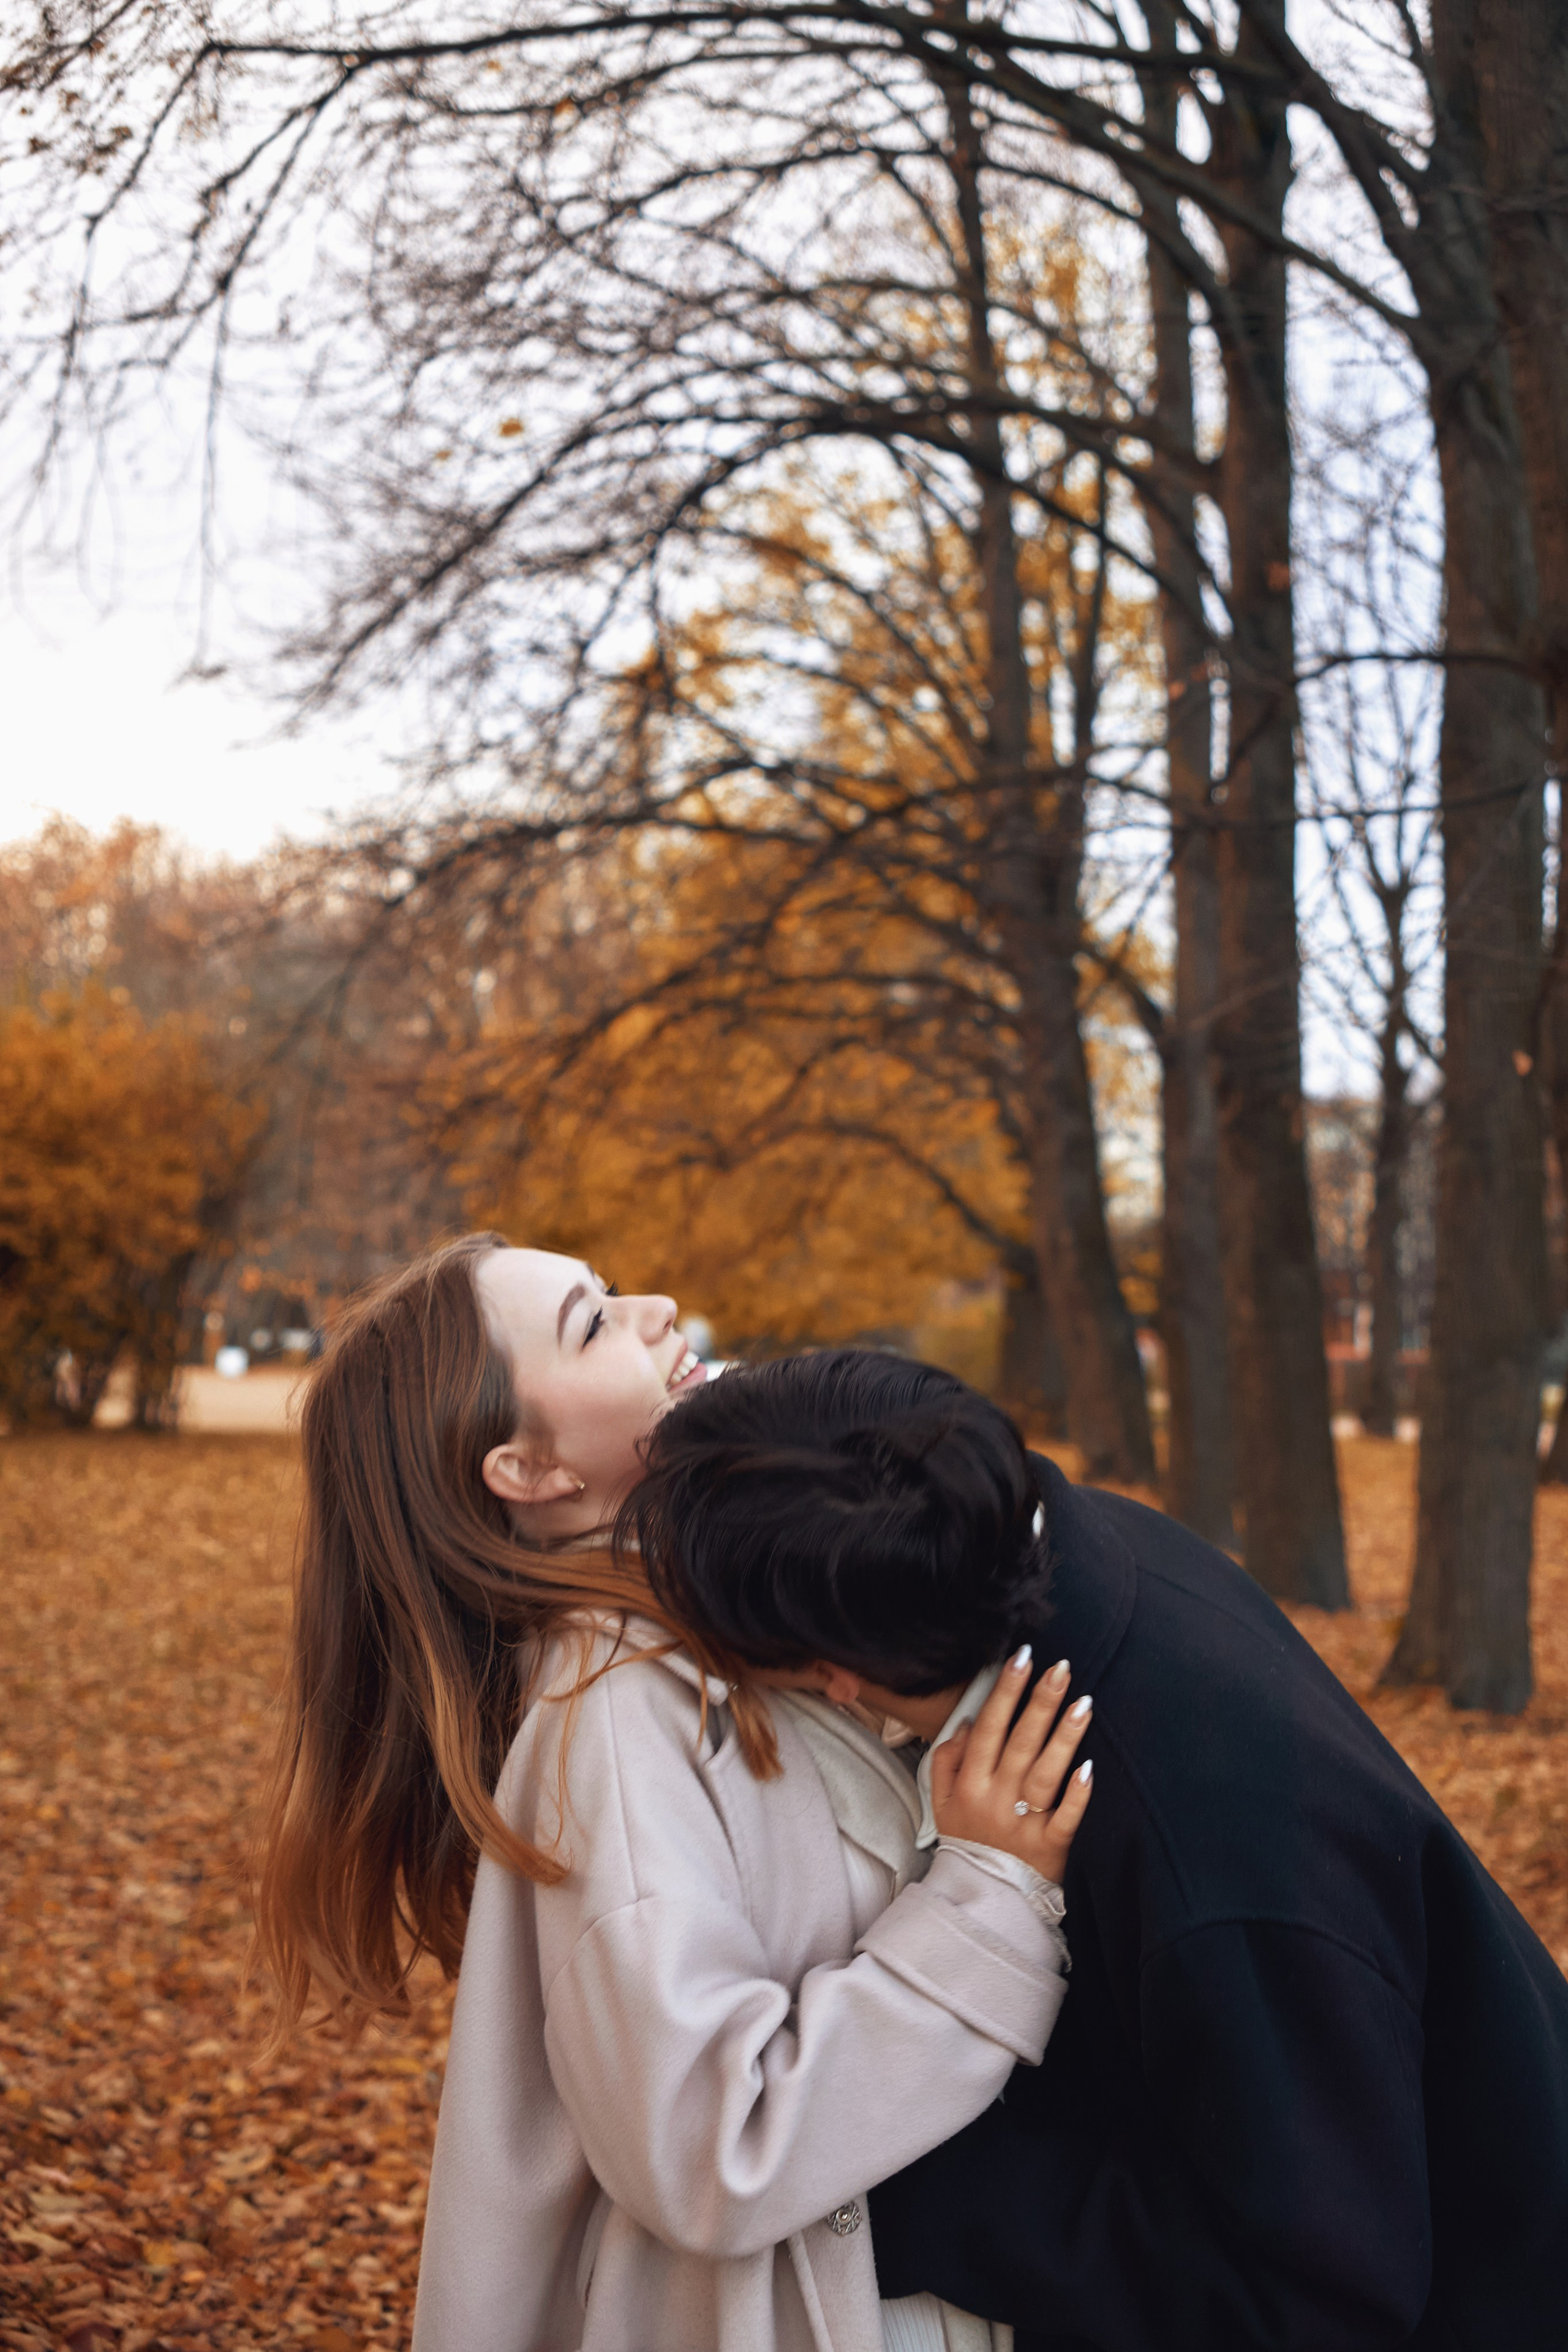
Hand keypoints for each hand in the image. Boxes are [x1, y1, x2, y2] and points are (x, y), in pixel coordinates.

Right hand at [930, 1650, 1092, 1883]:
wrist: (982, 1898)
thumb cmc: (967, 1839)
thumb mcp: (940, 1801)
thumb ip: (946, 1759)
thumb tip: (966, 1724)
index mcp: (969, 1783)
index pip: (989, 1728)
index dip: (1005, 1692)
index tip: (1022, 1658)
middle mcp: (996, 1798)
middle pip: (1021, 1743)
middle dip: (1040, 1701)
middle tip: (1062, 1668)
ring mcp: (1023, 1823)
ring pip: (1046, 1774)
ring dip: (1065, 1738)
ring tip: (1083, 1704)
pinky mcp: (1050, 1846)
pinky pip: (1065, 1818)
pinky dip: (1077, 1795)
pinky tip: (1090, 1769)